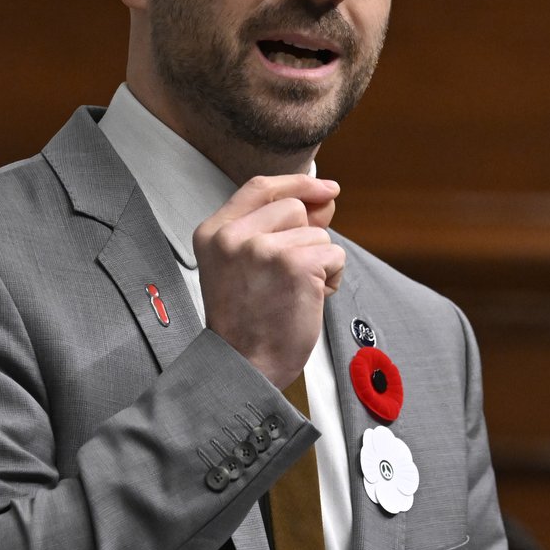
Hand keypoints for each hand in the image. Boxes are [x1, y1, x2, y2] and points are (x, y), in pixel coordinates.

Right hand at [194, 175, 343, 386]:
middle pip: (294, 207)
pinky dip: (332, 278)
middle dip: (305, 238)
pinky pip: (334, 254)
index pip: (261, 187)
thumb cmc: (245, 324)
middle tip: (288, 277)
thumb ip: (277, 227)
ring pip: (318, 233)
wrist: (244, 366)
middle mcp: (234, 236)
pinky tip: (308, 299)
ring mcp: (264, 248)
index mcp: (214, 232)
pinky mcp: (296, 264)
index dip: (297, 183)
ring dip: (318, 262)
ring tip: (292, 293)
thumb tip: (324, 198)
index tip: (323, 188)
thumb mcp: (243, 265)